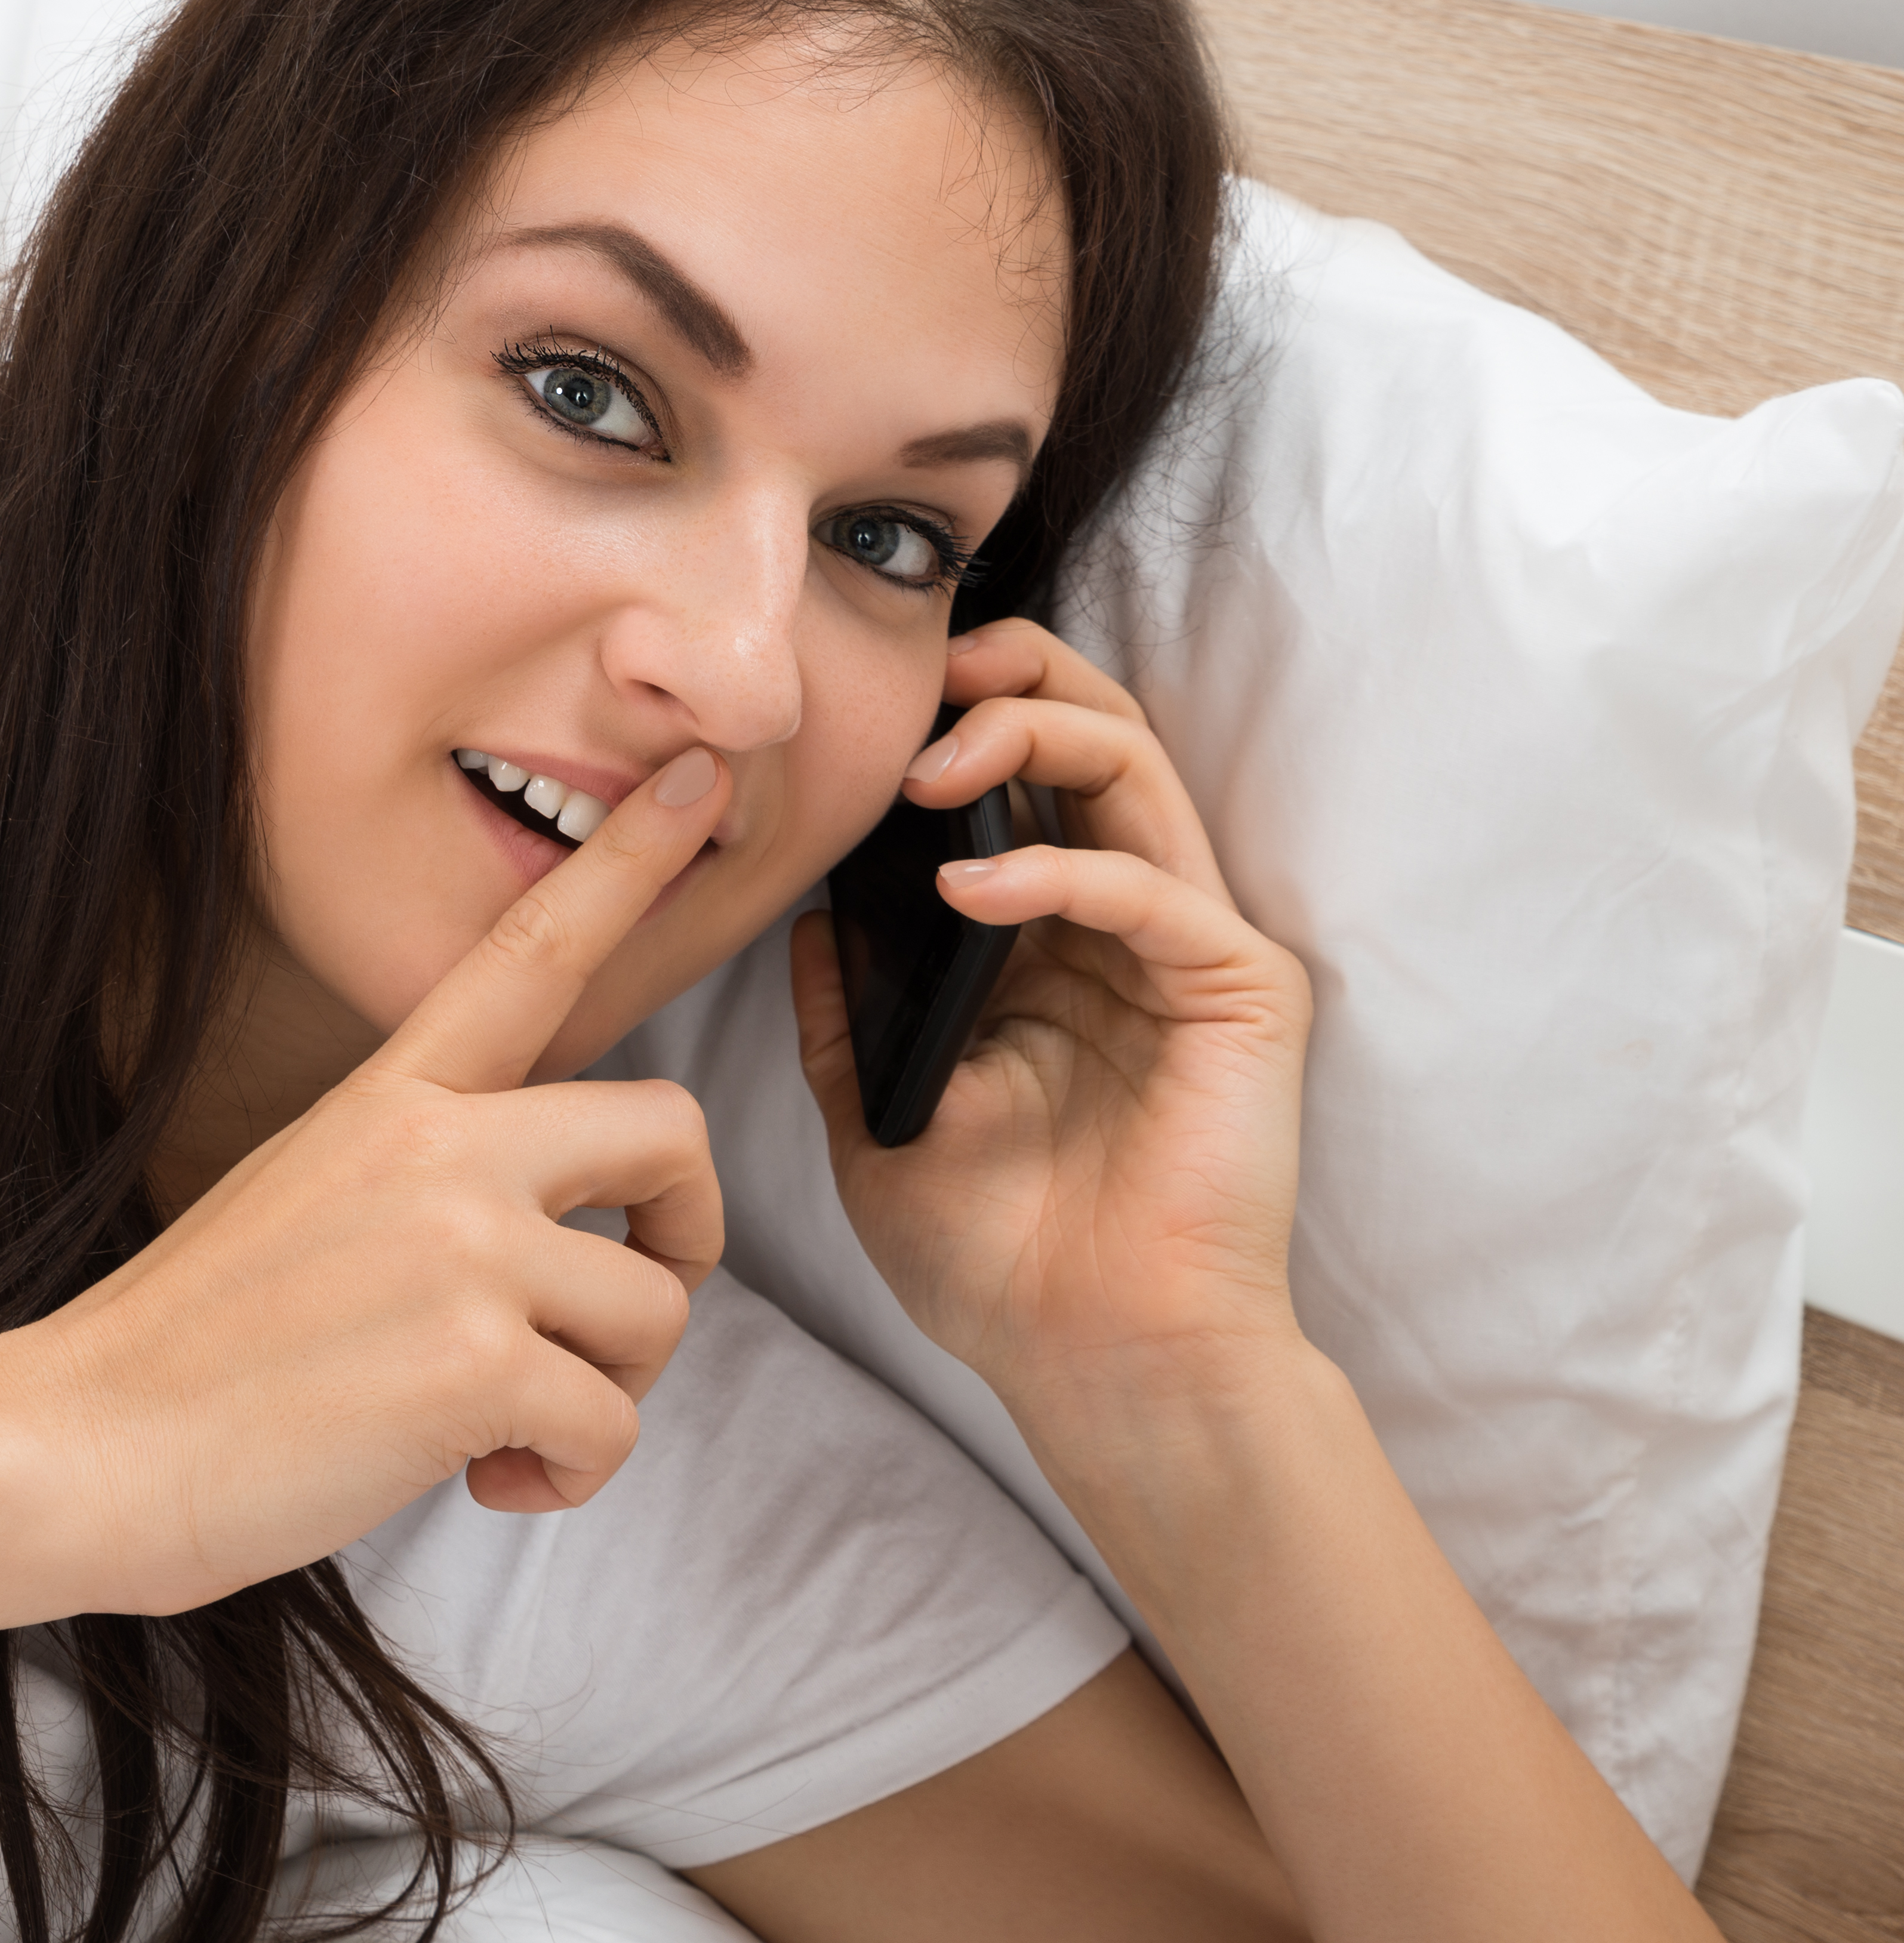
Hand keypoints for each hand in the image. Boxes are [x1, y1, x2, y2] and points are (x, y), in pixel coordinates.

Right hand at [24, 747, 731, 1620]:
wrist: (84, 1442)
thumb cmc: (194, 1351)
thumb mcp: (307, 1199)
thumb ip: (427, 1182)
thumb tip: (541, 1239)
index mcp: (391, 1099)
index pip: (531, 952)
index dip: (631, 862)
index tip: (707, 775)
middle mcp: (440, 1147)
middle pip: (669, 1130)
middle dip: (687, 1235)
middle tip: (625, 1311)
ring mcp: (462, 1246)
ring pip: (654, 1309)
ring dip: (607, 1395)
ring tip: (507, 1432)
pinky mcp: (477, 1361)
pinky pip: (613, 1426)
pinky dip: (569, 1476)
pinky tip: (485, 1478)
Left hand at [792, 622, 1315, 1443]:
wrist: (1094, 1365)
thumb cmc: (997, 1263)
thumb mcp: (874, 1121)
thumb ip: (840, 1018)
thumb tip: (800, 921)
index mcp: (1044, 944)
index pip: (1020, 776)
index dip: (956, 715)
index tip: (865, 701)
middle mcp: (1123, 926)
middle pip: (1095, 735)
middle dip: (1014, 678)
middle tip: (928, 677)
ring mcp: (1186, 952)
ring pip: (1136, 773)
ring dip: (1034, 736)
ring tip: (932, 769)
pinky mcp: (1242, 993)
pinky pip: (1155, 890)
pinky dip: (1061, 869)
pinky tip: (972, 891)